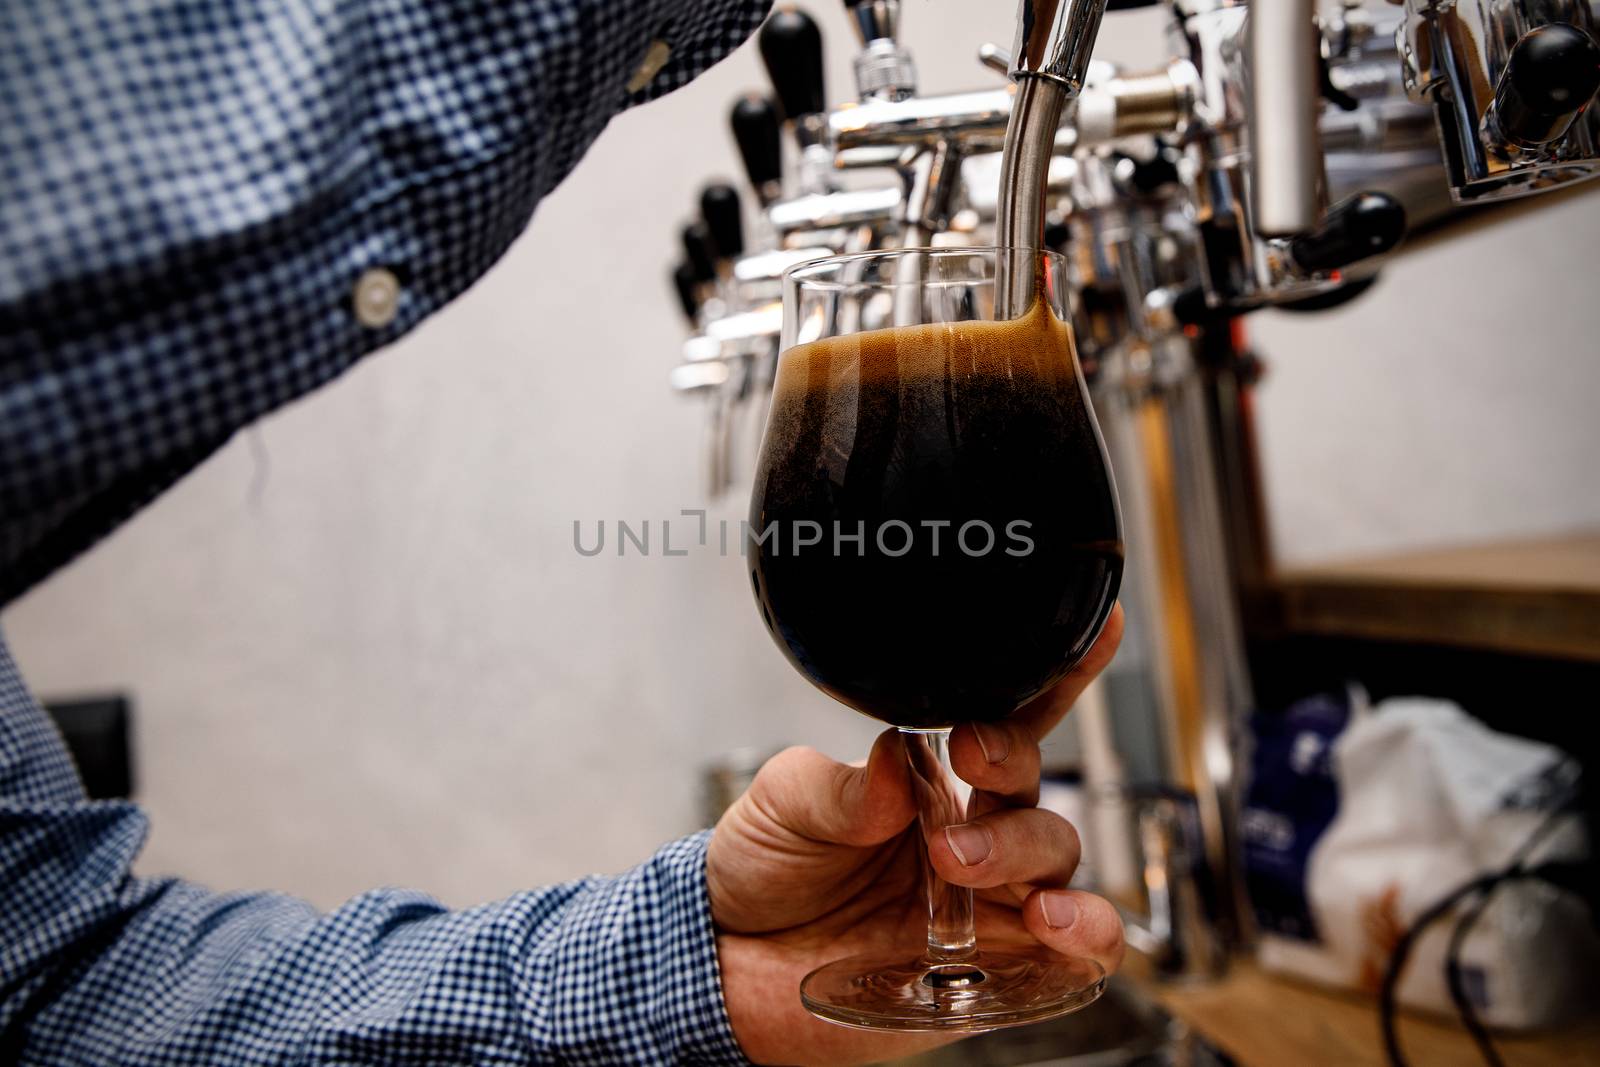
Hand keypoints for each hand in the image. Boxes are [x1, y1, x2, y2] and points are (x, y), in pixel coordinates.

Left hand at [708, 605, 1124, 1065]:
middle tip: (966, 765)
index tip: (1094, 628)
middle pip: (1032, 786)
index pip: (1006, 719)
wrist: (732, 968)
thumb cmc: (764, 873)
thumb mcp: (781, 807)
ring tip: (961, 861)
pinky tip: (1050, 918)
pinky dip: (1087, 928)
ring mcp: (990, 902)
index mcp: (930, 780)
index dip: (1056, 676)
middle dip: (1009, 767)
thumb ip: (837, 786)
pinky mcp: (1001, 970)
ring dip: (1025, 847)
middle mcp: (972, 834)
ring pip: (1057, 855)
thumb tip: (896, 757)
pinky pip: (1079, 952)